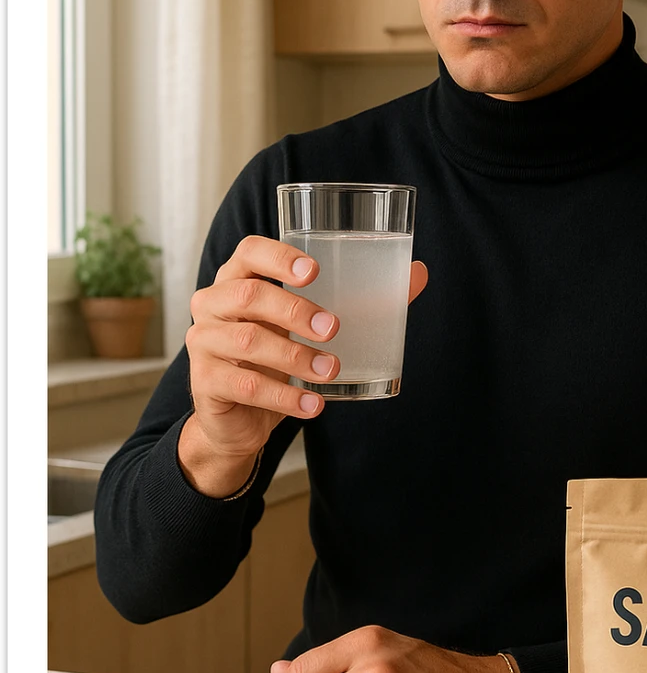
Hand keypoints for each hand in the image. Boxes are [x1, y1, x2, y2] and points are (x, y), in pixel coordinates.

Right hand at [180, 235, 427, 495]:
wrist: (238, 420)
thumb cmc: (277, 358)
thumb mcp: (309, 328)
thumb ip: (360, 301)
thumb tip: (417, 274)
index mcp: (237, 280)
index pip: (249, 252)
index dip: (279, 256)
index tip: (316, 270)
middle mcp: (213, 305)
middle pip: (249, 294)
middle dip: (295, 310)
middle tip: (333, 328)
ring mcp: (203, 343)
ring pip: (249, 341)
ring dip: (296, 357)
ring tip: (331, 371)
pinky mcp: (205, 382)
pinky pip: (245, 385)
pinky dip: (284, 395)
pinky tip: (312, 404)